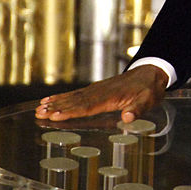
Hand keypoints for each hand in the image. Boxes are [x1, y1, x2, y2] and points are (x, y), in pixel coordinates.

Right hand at [34, 66, 167, 123]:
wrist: (151, 72)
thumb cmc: (149, 89)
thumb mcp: (148, 100)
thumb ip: (138, 109)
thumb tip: (128, 117)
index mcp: (111, 97)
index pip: (87, 106)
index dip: (71, 112)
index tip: (55, 116)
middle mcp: (100, 92)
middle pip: (75, 102)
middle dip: (56, 108)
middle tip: (38, 113)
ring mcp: (97, 89)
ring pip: (73, 97)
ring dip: (56, 102)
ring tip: (39, 107)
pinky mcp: (96, 89)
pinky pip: (76, 94)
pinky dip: (63, 97)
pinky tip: (52, 100)